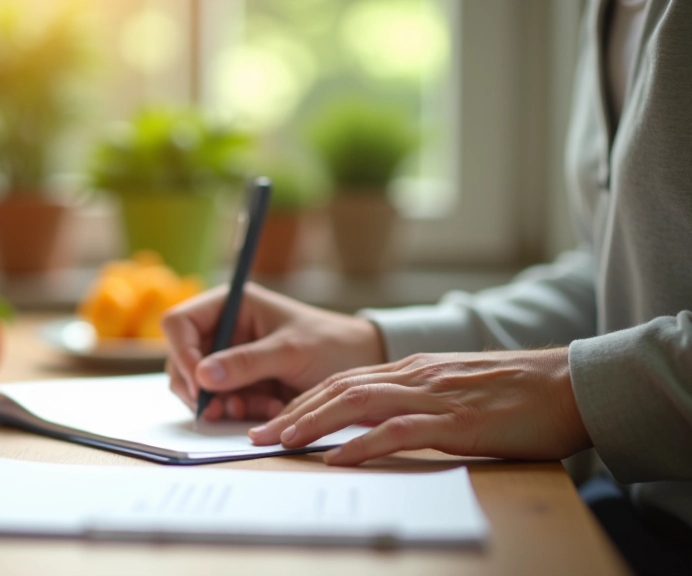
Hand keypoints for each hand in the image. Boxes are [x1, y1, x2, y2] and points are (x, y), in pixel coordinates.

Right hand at [162, 283, 385, 420]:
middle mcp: (223, 330)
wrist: (361, 365)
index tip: (200, 384)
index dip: (182, 353)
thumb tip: (203, 376)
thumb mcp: (290, 351)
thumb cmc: (331, 344)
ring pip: (200, 387)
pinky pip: (222, 403)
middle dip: (203, 388)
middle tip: (224, 409)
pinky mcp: (240, 384)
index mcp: (230, 305)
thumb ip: (247, 363)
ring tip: (264, 407)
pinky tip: (271, 408)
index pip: (179, 323)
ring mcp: (229, 359)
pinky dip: (241, 412)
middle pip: (182, 360)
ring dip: (226, 404)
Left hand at [248, 348, 591, 465]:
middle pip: (338, 388)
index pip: (343, 381)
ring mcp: (433, 395)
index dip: (302, 400)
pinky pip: (399, 430)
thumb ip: (415, 401)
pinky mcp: (456, 420)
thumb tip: (376, 428)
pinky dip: (363, 444)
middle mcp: (414, 375)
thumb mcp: (454, 391)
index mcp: (412, 369)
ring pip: (358, 403)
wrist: (568, 384)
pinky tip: (338, 457)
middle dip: (293, 412)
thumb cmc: (514, 394)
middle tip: (258, 435)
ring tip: (281, 442)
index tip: (272, 421)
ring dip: (314, 423)